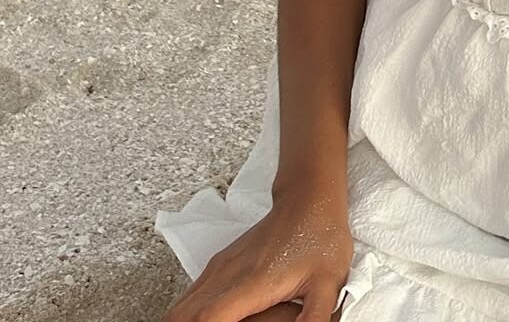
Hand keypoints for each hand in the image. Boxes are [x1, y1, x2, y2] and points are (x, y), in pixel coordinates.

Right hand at [161, 189, 352, 321]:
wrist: (309, 198)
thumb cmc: (319, 235)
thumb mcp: (328, 284)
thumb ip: (315, 317)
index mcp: (250, 282)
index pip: (207, 318)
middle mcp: (226, 273)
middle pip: (181, 314)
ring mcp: (219, 267)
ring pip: (181, 305)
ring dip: (187, 320)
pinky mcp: (220, 264)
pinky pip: (191, 295)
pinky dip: (191, 312)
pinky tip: (210, 319)